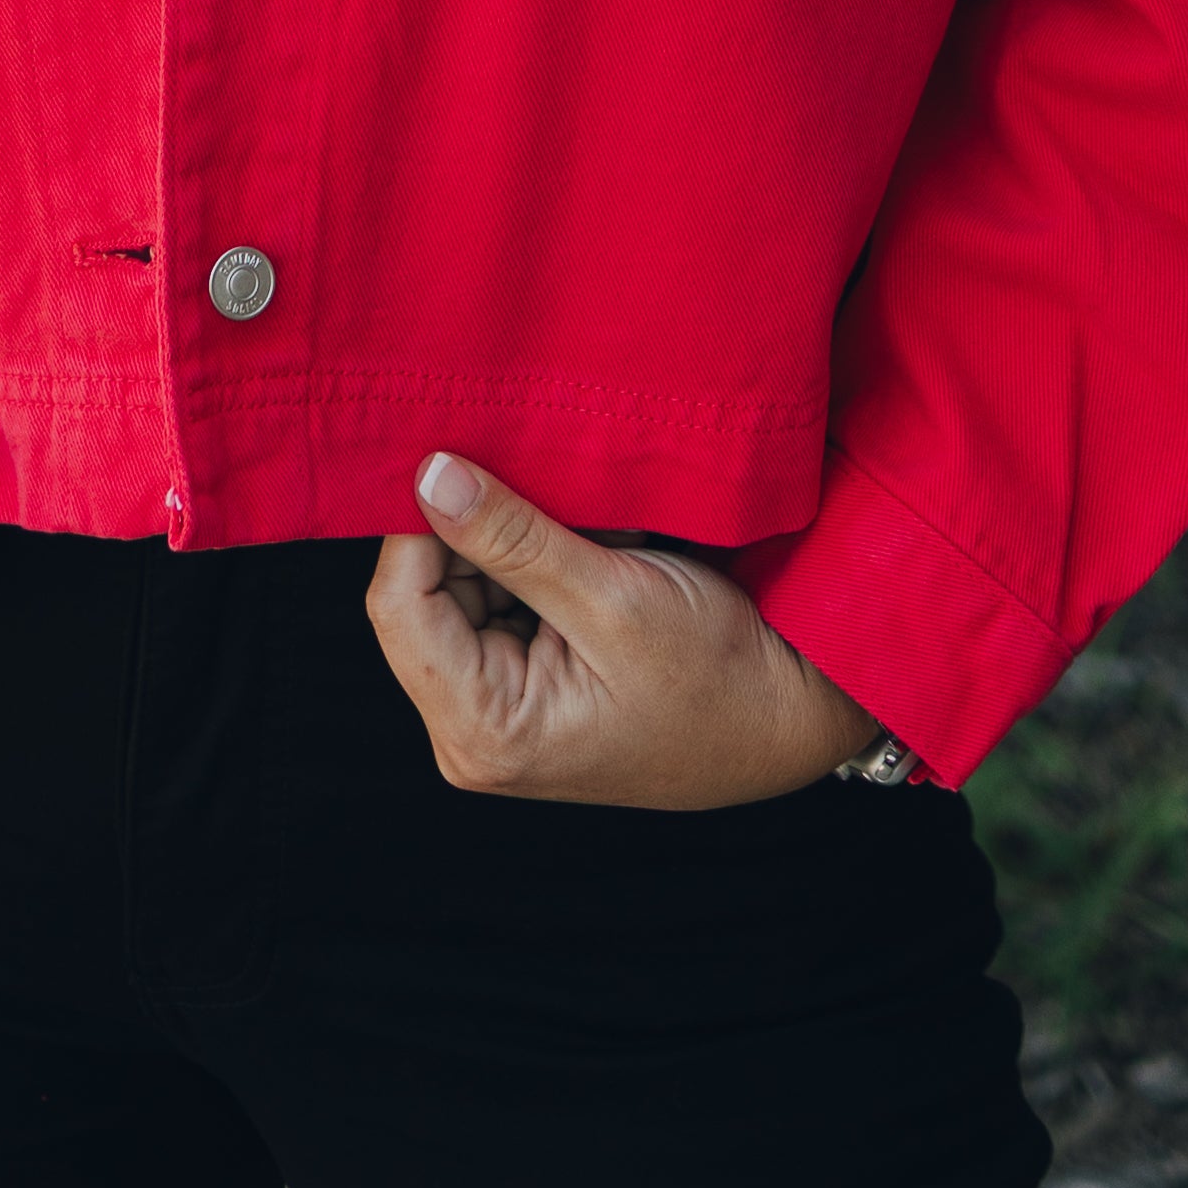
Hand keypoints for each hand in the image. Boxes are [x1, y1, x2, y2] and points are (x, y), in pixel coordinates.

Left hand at [367, 452, 881, 808]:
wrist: (788, 713)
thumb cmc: (718, 674)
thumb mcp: (614, 596)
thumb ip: (513, 539)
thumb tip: (428, 477)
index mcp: (483, 731)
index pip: (399, 605)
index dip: (419, 524)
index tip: (463, 455)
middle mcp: (472, 732)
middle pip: (420, 596)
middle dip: (465, 528)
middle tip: (525, 474)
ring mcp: (496, 711)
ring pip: (455, 590)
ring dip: (499, 539)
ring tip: (569, 516)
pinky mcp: (523, 685)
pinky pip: (493, 600)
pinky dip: (523, 557)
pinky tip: (574, 539)